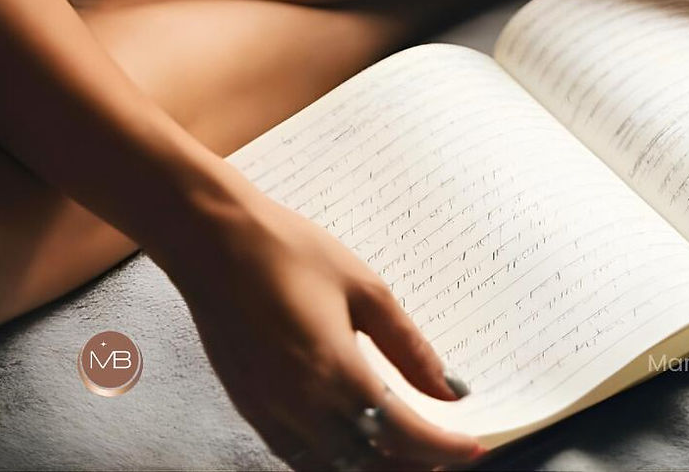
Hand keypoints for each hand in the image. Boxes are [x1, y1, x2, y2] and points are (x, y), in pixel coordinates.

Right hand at [157, 193, 482, 471]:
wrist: (214, 240)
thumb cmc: (291, 251)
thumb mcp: (364, 288)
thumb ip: (409, 346)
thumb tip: (451, 388)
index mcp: (334, 373)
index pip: (402, 434)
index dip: (444, 447)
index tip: (474, 447)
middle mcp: (300, 406)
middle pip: (370, 464)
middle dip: (414, 465)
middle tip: (446, 451)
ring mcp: (269, 412)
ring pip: (333, 468)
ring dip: (375, 467)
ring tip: (409, 452)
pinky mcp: (249, 407)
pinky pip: (300, 456)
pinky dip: (335, 461)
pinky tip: (353, 442)